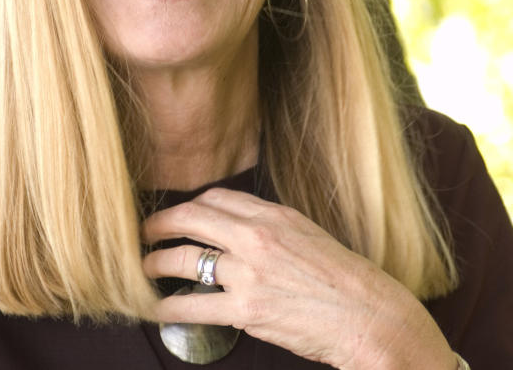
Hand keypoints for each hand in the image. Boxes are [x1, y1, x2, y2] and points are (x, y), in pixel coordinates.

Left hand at [141, 187, 456, 369]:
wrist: (368, 314)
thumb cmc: (347, 280)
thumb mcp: (312, 236)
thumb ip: (275, 230)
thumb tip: (244, 233)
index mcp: (277, 215)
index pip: (217, 199)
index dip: (189, 207)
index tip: (178, 217)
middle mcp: (259, 237)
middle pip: (191, 218)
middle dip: (159, 225)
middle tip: (144, 234)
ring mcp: (250, 272)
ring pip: (184, 259)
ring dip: (156, 264)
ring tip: (145, 269)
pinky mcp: (245, 310)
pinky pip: (190, 305)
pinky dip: (165, 307)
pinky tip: (156, 309)